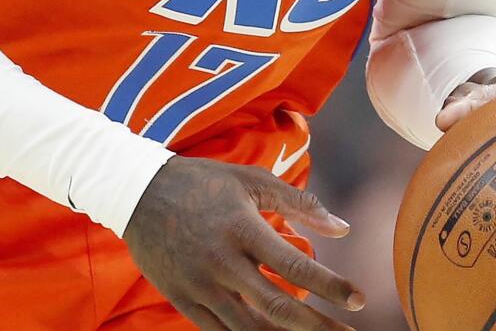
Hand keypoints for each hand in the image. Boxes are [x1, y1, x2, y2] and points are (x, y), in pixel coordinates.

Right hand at [123, 156, 365, 329]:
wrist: (136, 192)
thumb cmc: (202, 182)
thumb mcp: (251, 180)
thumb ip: (299, 203)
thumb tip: (343, 228)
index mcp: (242, 229)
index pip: (296, 268)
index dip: (331, 288)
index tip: (359, 300)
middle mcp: (222, 262)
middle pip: (278, 307)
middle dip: (319, 326)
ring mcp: (200, 285)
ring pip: (250, 328)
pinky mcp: (182, 299)